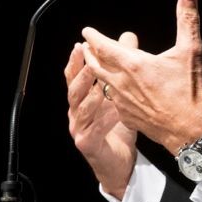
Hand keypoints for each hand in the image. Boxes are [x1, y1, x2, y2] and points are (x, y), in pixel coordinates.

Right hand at [64, 32, 138, 197]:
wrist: (120, 163)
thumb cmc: (117, 127)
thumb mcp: (120, 95)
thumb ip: (121, 68)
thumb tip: (128, 38)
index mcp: (81, 100)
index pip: (74, 77)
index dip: (75, 62)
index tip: (80, 45)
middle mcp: (76, 113)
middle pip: (73, 91)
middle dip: (79, 74)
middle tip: (86, 59)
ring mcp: (79, 129)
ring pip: (81, 110)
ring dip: (90, 95)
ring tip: (99, 83)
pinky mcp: (87, 144)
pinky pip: (95, 130)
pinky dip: (105, 119)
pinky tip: (116, 111)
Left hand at [80, 0, 201, 154]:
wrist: (190, 132)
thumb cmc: (190, 93)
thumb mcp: (191, 51)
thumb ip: (187, 19)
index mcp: (133, 64)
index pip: (103, 46)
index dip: (93, 36)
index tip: (86, 31)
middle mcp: (122, 82)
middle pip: (95, 65)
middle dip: (89, 54)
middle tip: (85, 46)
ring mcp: (122, 102)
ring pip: (102, 83)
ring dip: (97, 73)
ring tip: (96, 66)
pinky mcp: (127, 117)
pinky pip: (113, 102)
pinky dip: (110, 93)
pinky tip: (115, 93)